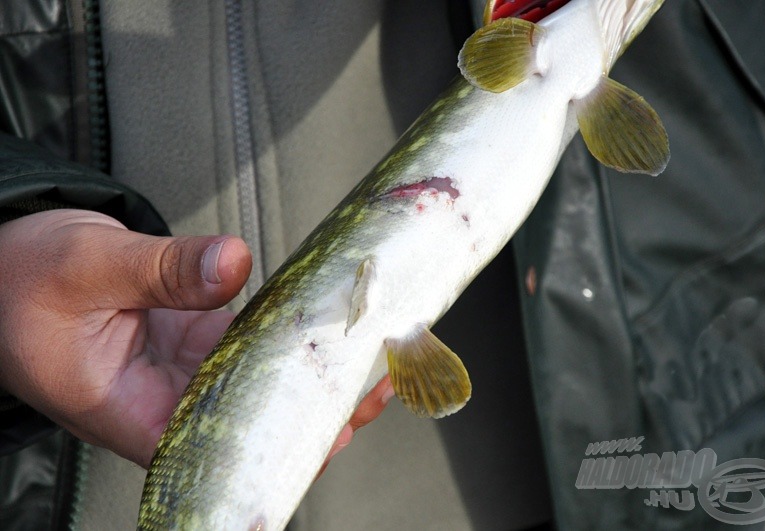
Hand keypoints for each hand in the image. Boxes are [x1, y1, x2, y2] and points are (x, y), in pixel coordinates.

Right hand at [0, 209, 391, 468]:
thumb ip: (163, 270)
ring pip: (261, 381)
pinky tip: (327, 321)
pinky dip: (289, 332)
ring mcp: (186, 366)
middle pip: (252, 421)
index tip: (333, 431)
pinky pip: (252, 340)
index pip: (213, 451)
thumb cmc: (20, 280)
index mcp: (129, 409)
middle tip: (377, 385)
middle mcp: (165, 397)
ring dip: (311, 370)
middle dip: (315, 409)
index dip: (277, 448)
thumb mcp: (88, 268)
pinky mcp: (197, 335)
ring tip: (373, 354)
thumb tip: (232, 265)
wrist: (5, 258)